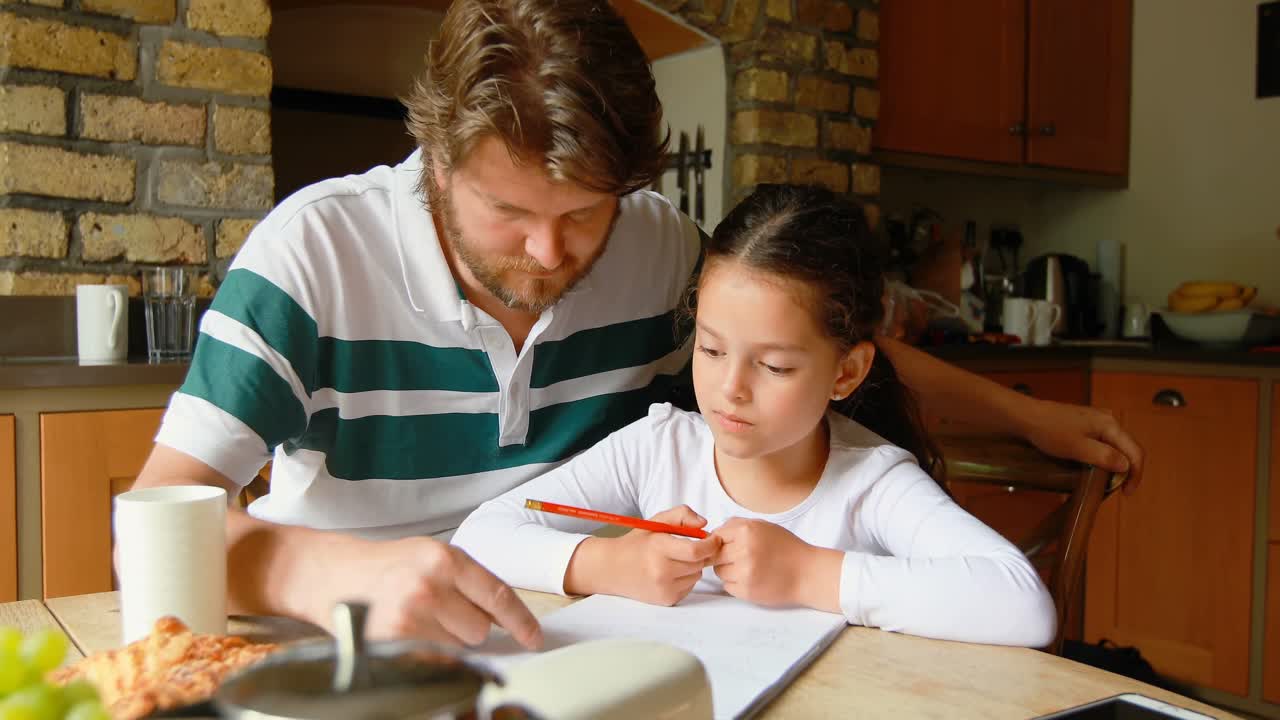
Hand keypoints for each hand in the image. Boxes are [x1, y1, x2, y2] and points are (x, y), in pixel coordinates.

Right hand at [346, 536, 541, 649]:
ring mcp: (409, 615)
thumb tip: (502, 619)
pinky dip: (426, 652)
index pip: (497, 597)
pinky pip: (432, 658)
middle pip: (480, 629)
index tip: (533, 638)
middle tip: (438, 612)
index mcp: (444, 559)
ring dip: (445, 640)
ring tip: (415, 619)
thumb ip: (466, 582)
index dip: (520, 622)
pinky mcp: (391, 641)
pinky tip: (406, 634)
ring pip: (457, 646)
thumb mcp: (430, 557)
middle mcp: (429, 585)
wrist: (328, 573)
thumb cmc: (383, 566)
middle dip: (467, 626)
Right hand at [569, 505, 720, 605]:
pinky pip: (689, 587)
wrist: (612, 568)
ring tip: (675, 560)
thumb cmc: (636, 543)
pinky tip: (670, 573)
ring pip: (697, 576)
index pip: (696, 551)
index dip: (711, 545)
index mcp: (659, 548)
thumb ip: (682, 515)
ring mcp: (664, 588)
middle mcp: (661, 571)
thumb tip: (704, 524)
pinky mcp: (666, 600)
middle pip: (699, 563)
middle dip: (701, 554)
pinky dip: (686, 579)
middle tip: (690, 547)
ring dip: (693, 567)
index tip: (713, 539)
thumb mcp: (656, 522)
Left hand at [712, 519, 826, 607]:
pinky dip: (735, 584)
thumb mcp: (764, 526)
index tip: (726, 546)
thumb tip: (712, 533)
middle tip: (739, 558)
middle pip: (714, 555)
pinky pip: (727, 586)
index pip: (715, 536)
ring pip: (719, 571)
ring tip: (748, 568)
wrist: (807, 573)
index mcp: (747, 531)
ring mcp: (744, 572)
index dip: (719, 541)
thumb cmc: (787, 548)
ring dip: (728, 571)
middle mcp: (743, 551)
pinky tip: (752, 579)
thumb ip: (737, 525)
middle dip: (723, 556)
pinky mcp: (746, 591)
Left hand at [1019, 398, 1143, 493]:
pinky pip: (1101, 443)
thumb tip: (1126, 466)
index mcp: (1110, 425)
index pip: (1135, 451)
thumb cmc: (1050, 432)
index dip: (1136, 475)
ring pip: (1114, 446)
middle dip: (1125, 470)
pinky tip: (1093, 467)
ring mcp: (1096, 421)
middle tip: (1114, 489)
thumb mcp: (1078, 448)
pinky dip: (1101, 457)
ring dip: (1112, 465)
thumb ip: (1104, 457)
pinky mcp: (1085, 424)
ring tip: (1103, 481)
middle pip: (1127, 448)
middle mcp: (1107, 420)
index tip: (1126, 494)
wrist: (1027, 417)